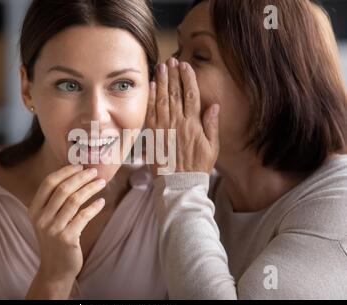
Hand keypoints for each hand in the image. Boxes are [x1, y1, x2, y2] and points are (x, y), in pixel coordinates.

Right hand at [25, 165, 106, 299]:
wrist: (55, 269)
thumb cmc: (54, 238)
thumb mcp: (47, 219)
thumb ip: (55, 200)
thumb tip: (74, 174)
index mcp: (34, 209)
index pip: (48, 183)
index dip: (65, 172)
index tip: (80, 166)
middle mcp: (41, 218)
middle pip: (63, 189)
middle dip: (81, 177)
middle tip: (94, 171)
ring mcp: (53, 229)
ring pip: (75, 200)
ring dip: (90, 188)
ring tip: (101, 183)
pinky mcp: (67, 238)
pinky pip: (84, 216)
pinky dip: (94, 206)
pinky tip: (101, 202)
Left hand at [146, 58, 219, 174]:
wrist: (179, 182)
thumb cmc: (198, 165)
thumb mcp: (212, 147)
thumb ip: (211, 125)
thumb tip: (213, 105)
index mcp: (193, 124)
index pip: (190, 96)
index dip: (188, 79)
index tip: (185, 66)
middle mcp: (177, 122)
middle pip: (175, 93)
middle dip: (173, 75)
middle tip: (171, 61)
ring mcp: (163, 127)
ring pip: (162, 99)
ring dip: (162, 82)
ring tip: (161, 67)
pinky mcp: (153, 134)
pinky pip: (151, 112)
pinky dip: (151, 98)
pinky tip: (151, 86)